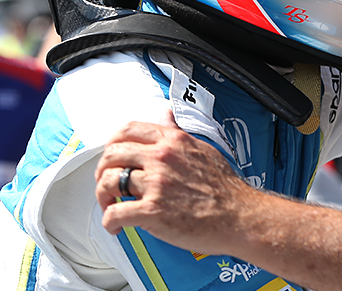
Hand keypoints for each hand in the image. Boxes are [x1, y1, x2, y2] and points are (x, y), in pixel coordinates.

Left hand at [94, 110, 252, 255]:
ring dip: (103, 197)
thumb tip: (167, 115)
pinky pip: (115, 214)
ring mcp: (156, 184)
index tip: (113, 157)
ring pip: (109, 183)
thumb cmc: (225, 187)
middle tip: (107, 183)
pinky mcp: (152, 211)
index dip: (112, 143)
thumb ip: (178, 134)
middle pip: (112, 155)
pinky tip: (116, 227)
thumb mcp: (202, 149)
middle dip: (102, 171)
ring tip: (110, 206)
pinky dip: (109, 222)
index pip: (127, 130)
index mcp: (173, 141)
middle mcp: (161, 158)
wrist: (239, 215)